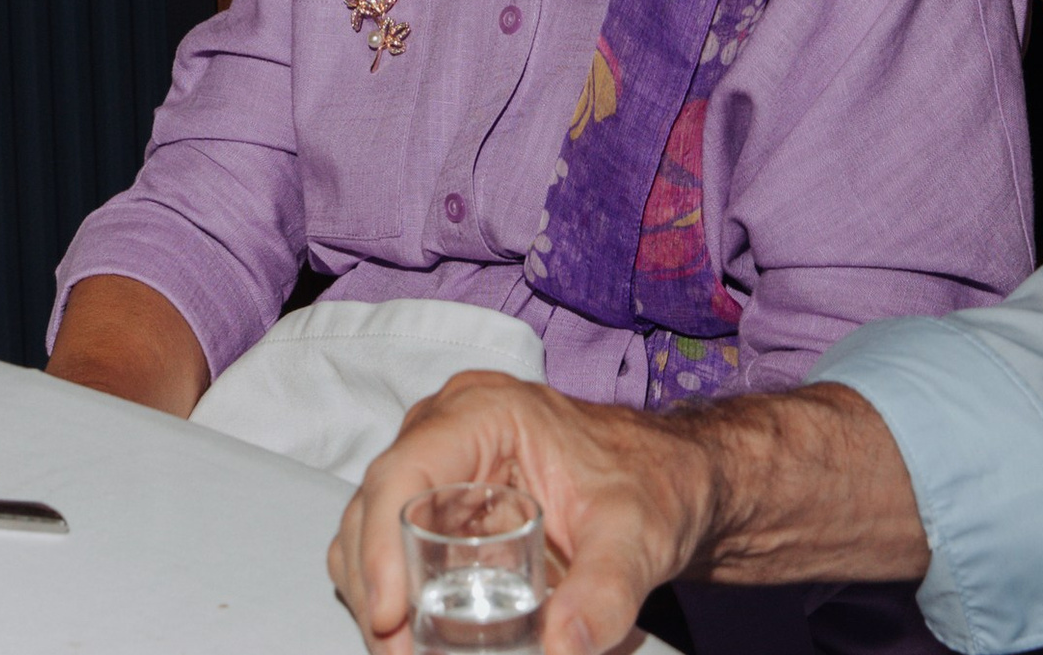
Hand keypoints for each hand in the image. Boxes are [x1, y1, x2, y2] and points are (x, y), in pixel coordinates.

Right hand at [332, 374, 713, 654]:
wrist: (670, 479)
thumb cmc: (651, 485)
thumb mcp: (636, 538)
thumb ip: (604, 594)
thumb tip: (562, 651)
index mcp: (482, 412)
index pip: (405, 470)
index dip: (382, 544)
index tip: (388, 613)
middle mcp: (445, 427)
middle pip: (375, 500)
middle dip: (372, 581)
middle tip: (394, 650)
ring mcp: (439, 460)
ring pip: (372, 520)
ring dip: (373, 588)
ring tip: (399, 650)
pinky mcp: (445, 497)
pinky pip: (396, 537)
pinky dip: (392, 585)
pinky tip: (409, 631)